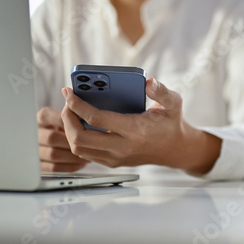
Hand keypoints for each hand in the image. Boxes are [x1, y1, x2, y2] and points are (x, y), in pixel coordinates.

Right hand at [37, 107, 88, 171]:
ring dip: (73, 155)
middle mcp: (35, 133)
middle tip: (88, 143)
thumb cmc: (72, 127)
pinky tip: (81, 163)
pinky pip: (54, 167)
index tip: (79, 123)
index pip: (45, 116)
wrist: (62, 143)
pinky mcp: (39, 165)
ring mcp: (35, 150)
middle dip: (72, 141)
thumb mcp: (70, 116)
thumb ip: (74, 114)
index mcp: (41, 119)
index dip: (63, 119)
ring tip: (87, 154)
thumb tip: (86, 109)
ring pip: (53, 154)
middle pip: (51, 137)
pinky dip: (70, 166)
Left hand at [60, 77, 221, 175]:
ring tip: (71, 112)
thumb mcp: (173, 103)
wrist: (176, 149)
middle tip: (68, 103)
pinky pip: (86, 153)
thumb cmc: (171, 123)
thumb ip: (162, 91)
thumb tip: (149, 82)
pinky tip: (80, 123)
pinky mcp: (112, 162)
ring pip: (79, 148)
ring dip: (69, 130)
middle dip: (67, 118)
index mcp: (134, 130)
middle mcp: (122, 147)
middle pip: (80, 137)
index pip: (96, 119)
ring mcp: (116, 157)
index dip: (77, 104)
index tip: (68, 92)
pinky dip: (77, 138)